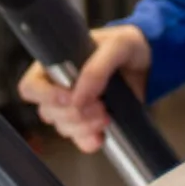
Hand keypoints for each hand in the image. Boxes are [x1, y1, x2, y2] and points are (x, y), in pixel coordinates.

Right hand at [17, 25, 151, 155]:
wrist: (153, 60)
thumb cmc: (129, 44)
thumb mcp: (117, 45)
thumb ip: (96, 68)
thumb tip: (78, 98)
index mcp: (55, 65)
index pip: (30, 87)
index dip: (46, 97)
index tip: (70, 98)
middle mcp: (59, 88)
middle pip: (48, 112)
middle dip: (75, 114)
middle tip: (100, 106)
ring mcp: (74, 107)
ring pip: (63, 127)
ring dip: (84, 127)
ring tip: (106, 116)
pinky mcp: (90, 121)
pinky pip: (79, 140)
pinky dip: (89, 141)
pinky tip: (102, 137)